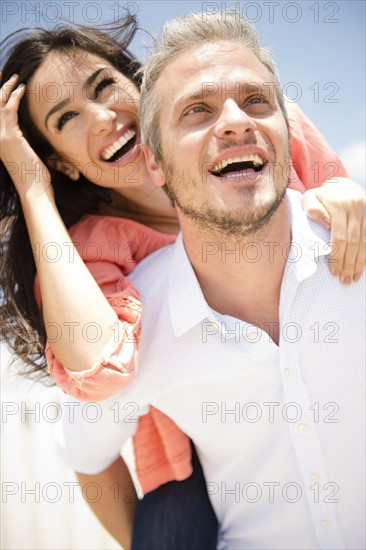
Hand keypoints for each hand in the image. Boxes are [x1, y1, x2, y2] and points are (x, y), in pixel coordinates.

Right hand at [0, 72, 52, 198]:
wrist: (33, 190)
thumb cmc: (34, 177)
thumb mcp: (26, 155)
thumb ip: (23, 142)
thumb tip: (29, 135)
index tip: (2, 85)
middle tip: (2, 74)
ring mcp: (1, 136)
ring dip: (6, 89)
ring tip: (15, 78)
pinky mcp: (9, 136)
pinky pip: (10, 110)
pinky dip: (15, 97)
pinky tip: (21, 89)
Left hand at [302, 178, 364, 282]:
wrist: (342, 185)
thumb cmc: (322, 196)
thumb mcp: (310, 198)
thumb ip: (312, 209)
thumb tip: (325, 224)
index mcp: (339, 204)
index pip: (339, 236)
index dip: (337, 256)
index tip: (334, 272)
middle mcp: (356, 206)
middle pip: (353, 242)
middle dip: (348, 263)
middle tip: (344, 280)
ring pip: (365, 242)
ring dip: (360, 262)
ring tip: (353, 278)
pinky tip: (363, 267)